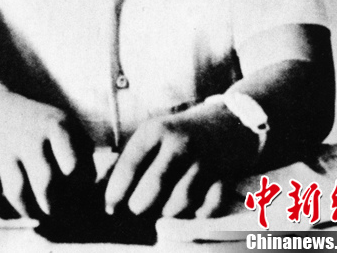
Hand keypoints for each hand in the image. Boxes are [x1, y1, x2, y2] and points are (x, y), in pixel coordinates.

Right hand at [0, 91, 94, 218]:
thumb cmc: (37, 123)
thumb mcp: (62, 123)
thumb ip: (82, 149)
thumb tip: (92, 184)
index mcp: (55, 125)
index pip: (74, 165)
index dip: (79, 184)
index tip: (77, 187)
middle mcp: (28, 137)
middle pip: (46, 184)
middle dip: (54, 206)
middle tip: (56, 209)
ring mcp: (4, 151)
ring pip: (18, 195)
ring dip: (31, 212)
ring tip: (38, 214)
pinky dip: (5, 212)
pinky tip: (14, 210)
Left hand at [104, 102, 256, 217]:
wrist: (231, 122)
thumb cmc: (182, 131)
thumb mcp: (156, 131)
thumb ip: (134, 156)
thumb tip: (104, 185)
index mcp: (157, 130)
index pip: (130, 164)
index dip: (116, 190)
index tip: (110, 206)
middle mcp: (179, 144)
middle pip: (153, 188)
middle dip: (139, 205)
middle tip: (136, 208)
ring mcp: (203, 161)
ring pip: (178, 204)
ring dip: (167, 212)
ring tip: (162, 207)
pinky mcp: (224, 177)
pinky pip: (204, 210)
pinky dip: (195, 215)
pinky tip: (189, 208)